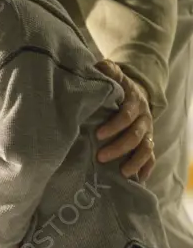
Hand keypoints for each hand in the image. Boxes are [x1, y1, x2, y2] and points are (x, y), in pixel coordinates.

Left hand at [94, 60, 154, 181]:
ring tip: (122, 174)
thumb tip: (97, 67)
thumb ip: (106, 70)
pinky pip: (151, 158)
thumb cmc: (117, 87)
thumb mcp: (113, 75)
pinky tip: (137, 181)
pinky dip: (146, 169)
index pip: (126, 114)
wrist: (136, 93)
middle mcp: (143, 118)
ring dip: (134, 162)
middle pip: (135, 135)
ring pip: (146, 149)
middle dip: (119, 147)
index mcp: (133, 101)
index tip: (98, 134)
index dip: (114, 125)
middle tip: (100, 157)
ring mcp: (147, 132)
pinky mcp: (147, 143)